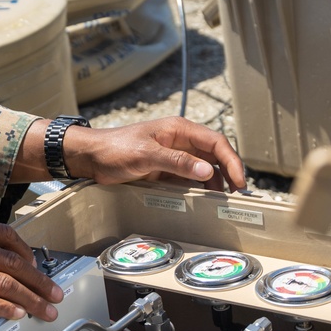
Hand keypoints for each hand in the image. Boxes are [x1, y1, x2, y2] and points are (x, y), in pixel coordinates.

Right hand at [0, 213, 62, 320]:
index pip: (6, 235)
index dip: (27, 252)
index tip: (37, 265)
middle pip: (12, 262)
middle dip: (39, 280)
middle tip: (55, 292)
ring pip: (4, 283)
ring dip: (30, 298)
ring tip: (46, 308)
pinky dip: (4, 308)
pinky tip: (17, 314)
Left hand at [69, 117, 245, 190]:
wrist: (91, 158)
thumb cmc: (115, 148)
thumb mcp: (146, 154)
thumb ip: (176, 161)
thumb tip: (207, 171)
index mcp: (179, 129)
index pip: (215, 142)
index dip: (231, 160)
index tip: (239, 181)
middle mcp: (180, 141)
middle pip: (213, 156)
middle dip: (228, 173)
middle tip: (236, 194)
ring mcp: (173, 156)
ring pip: (203, 169)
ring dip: (214, 183)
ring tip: (221, 200)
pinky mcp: (164, 171)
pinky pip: (188, 180)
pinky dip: (198, 189)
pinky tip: (202, 201)